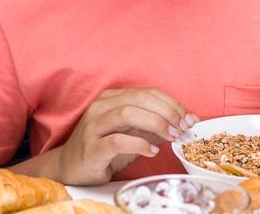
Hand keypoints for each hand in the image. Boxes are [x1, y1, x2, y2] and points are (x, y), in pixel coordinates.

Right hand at [54, 87, 193, 185]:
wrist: (71, 167)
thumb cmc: (104, 147)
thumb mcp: (131, 132)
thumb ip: (153, 124)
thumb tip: (184, 121)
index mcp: (112, 98)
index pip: (147, 92)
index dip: (171, 103)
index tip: (189, 117)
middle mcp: (101, 107)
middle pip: (140, 99)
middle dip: (167, 111)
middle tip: (183, 127)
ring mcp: (93, 125)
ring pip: (127, 113)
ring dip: (155, 123)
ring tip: (171, 136)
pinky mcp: (91, 147)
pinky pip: (117, 140)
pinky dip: (139, 144)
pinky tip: (152, 150)